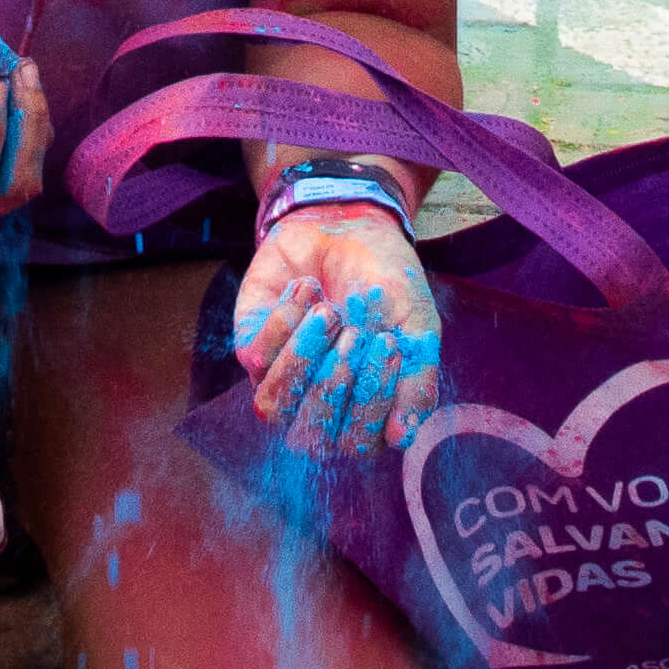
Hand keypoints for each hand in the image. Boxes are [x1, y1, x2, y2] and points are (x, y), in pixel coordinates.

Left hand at [233, 201, 440, 457]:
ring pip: (275, 406)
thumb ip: (416, 382)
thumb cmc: (387, 284)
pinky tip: (307, 288)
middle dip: (336, 380)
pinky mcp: (252, 348)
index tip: (389, 344)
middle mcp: (319, 405)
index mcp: (362, 411)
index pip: (358, 443)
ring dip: (303, 358)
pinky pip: (256, 357)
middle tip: (357, 332)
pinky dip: (285, 320)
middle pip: (312, 435)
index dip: (370, 401)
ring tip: (328, 312)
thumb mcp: (416, 328)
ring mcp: (282, 379)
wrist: (347, 225)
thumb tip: (402, 438)